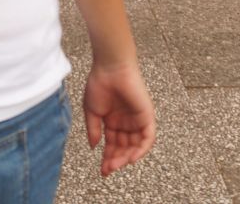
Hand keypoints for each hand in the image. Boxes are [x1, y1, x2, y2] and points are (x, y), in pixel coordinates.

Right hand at [82, 60, 155, 176]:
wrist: (110, 68)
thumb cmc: (99, 84)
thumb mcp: (92, 111)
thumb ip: (94, 130)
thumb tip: (94, 147)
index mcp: (113, 121)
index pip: (113, 145)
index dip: (108, 158)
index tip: (102, 171)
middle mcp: (126, 122)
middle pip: (124, 148)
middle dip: (116, 160)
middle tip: (108, 169)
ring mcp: (137, 119)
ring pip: (135, 146)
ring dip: (127, 157)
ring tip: (116, 165)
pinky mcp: (146, 116)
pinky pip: (148, 137)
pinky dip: (141, 149)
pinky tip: (132, 159)